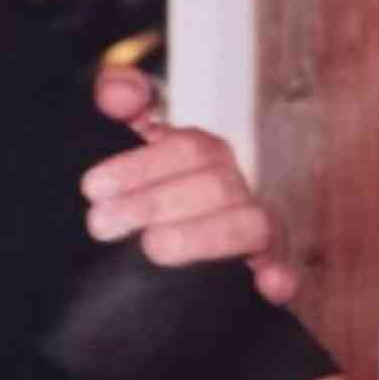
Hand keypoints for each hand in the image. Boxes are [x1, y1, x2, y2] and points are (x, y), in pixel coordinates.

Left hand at [83, 65, 298, 304]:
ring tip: (153, 247)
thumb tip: (122, 93)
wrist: (150, 249)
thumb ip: (118, 99)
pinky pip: (287, 271)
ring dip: (203, 235)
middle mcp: (233, 188)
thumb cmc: (136, 188)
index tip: (92, 188)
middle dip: (155, 203)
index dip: (139, 167)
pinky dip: (282, 276)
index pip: (185, 148)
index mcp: (201, 155)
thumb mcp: (119, 139)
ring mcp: (255, 229)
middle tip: (100, 224)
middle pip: (214, 185)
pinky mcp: (267, 270)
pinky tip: (268, 286)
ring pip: (251, 224)